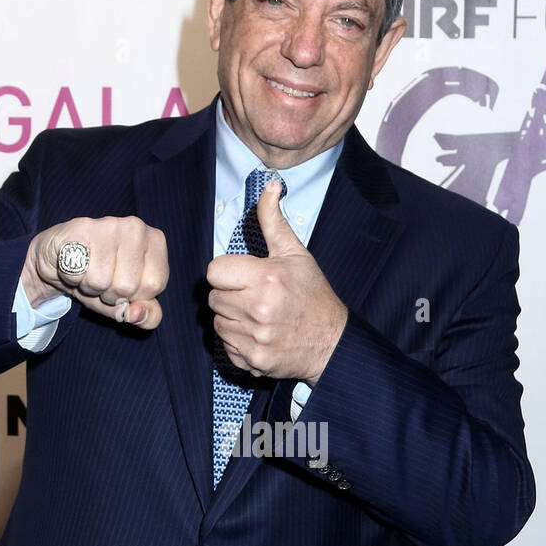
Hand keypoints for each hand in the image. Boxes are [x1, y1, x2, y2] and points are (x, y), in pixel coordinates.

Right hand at [22, 216, 167, 329]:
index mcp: (155, 240)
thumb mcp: (129, 301)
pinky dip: (73, 279)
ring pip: (101, 281)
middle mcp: (135, 227)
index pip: (154, 285)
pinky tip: (73, 265)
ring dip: (90, 287)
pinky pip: (79, 273)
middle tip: (101, 279)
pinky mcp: (80, 228)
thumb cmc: (100, 277)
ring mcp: (108, 224)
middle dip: (110, 294)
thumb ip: (147, 315)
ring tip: (87, 272)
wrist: (58, 258)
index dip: (135, 296)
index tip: (124, 284)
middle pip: (127, 286)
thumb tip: (136, 314)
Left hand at [206, 179, 347, 381]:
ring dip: (231, 319)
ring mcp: (255, 337)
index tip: (244, 276)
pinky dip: (237, 341)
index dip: (227, 272)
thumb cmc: (313, 294)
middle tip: (252, 296)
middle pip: (213, 298)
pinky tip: (258, 334)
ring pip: (217, 323)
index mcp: (266, 278)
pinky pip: (226, 346)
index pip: (215, 271)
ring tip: (256, 315)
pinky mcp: (253, 360)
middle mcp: (258, 308)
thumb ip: (274, 221)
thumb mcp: (296, 254)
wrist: (332, 341)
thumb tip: (270, 185)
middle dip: (229, 295)